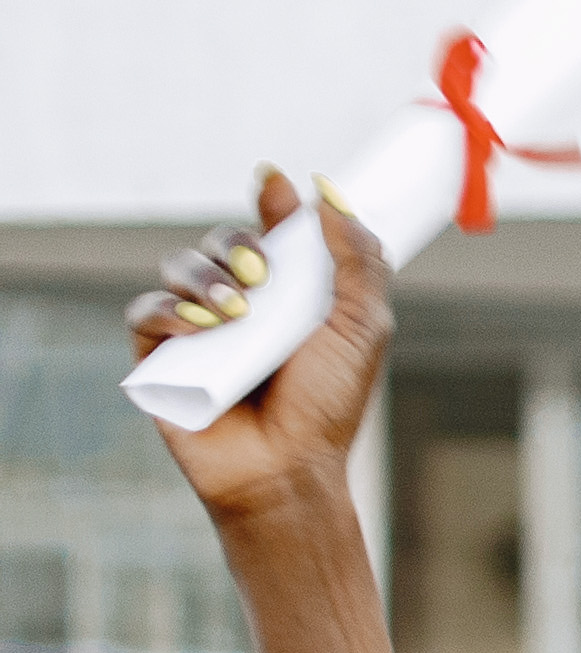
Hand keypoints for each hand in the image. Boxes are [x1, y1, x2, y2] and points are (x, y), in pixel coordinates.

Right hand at [126, 170, 388, 533]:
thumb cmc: (329, 404)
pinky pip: (145, 309)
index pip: (273, 234)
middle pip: (223, 241)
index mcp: (290, 296)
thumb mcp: (362, 326)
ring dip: (204, 277)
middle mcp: (241, 306)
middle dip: (238, 245)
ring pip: (180, 266)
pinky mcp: (159, 356)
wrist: (289, 467)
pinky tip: (198, 326)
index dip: (272, 206)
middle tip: (260, 275)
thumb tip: (328, 194)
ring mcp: (198, 329)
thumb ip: (357, 260)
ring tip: (235, 312)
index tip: (276, 184)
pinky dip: (168, 309)